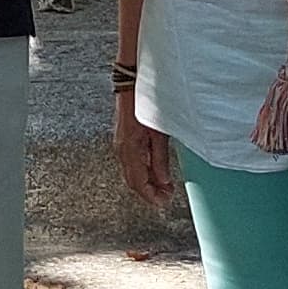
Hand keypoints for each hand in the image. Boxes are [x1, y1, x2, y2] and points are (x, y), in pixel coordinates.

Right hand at [115, 90, 180, 209]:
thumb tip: (163, 180)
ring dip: (147, 183)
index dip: (151, 196)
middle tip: (166, 197)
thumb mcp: (159, 134)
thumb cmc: (145, 106)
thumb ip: (160, 159)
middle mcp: (122, 151)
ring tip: (164, 186)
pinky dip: (143, 173)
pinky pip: (132, 164)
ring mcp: (121, 147)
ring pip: (132, 174)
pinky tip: (155, 172)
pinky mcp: (124, 142)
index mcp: (130, 151)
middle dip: (150, 192)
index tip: (164, 202)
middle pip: (133, 182)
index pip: (139, 182)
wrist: (131, 87)